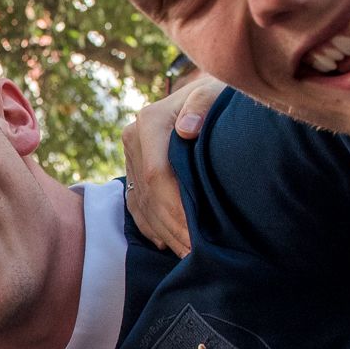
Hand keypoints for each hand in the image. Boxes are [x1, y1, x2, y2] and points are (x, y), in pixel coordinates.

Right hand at [121, 73, 222, 256]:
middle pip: (148, 194)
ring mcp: (130, 156)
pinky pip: (136, 204)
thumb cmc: (219, 94)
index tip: (198, 233)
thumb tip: (187, 129)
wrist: (207, 94)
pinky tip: (168, 243)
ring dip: (163, 233)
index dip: (176, 208)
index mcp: (149, 121)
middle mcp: (133, 139)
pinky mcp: (132, 168)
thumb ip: (202, 106)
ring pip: (141, 204)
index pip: (157, 175)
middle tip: (196, 254)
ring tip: (188, 255)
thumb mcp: (216, 93)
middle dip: (172, 227)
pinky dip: (151, 226)